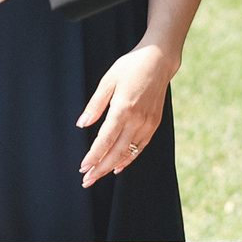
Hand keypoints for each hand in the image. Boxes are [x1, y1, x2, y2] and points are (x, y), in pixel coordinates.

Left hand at [76, 40, 176, 186]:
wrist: (159, 61)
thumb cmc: (130, 67)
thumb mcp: (108, 80)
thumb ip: (95, 104)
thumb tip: (82, 124)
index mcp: (123, 109)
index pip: (105, 140)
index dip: (93, 156)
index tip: (82, 167)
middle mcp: (137, 120)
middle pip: (116, 152)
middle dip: (100, 168)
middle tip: (86, 180)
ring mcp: (148, 124)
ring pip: (128, 153)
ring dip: (112, 166)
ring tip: (97, 175)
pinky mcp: (154, 124)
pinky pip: (140, 147)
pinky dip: (128, 159)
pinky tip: (117, 166)